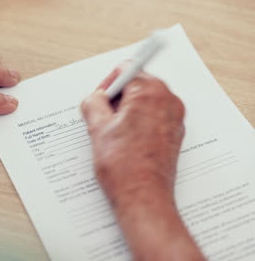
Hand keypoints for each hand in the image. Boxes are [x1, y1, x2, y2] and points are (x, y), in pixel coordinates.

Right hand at [81, 68, 184, 202]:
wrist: (143, 197)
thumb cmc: (124, 166)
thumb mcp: (97, 128)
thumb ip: (93, 102)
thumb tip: (94, 98)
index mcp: (150, 92)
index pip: (126, 70)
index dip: (107, 84)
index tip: (99, 99)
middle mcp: (168, 101)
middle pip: (137, 85)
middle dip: (117, 99)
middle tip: (103, 119)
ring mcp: (174, 118)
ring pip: (144, 102)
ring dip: (126, 112)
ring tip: (114, 135)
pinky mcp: (174, 134)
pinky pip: (153, 118)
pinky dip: (138, 124)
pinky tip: (125, 143)